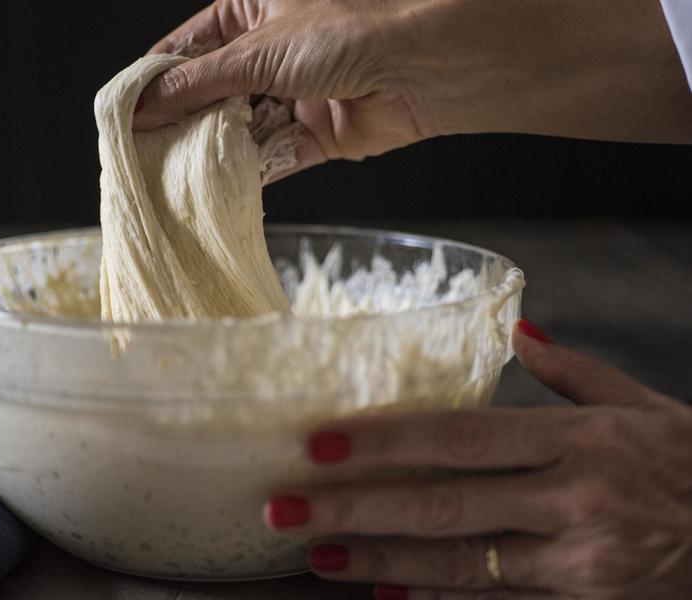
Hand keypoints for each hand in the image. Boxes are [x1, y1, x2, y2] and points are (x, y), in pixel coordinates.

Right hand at [134, 0, 433, 179]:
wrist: (424, 65)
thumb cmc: (349, 30)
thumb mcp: (258, 50)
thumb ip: (199, 84)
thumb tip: (145, 105)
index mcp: (252, 10)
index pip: (190, 47)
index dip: (158, 79)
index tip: (127, 111)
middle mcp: (271, 52)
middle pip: (212, 92)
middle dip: (182, 121)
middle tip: (143, 150)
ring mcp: (293, 94)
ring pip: (240, 128)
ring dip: (213, 149)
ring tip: (173, 173)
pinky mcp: (316, 133)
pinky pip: (272, 156)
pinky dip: (249, 171)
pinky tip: (217, 186)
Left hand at [263, 319, 691, 598]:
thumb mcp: (647, 407)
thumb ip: (576, 372)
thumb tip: (520, 330)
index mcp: (580, 439)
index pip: (460, 437)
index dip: (385, 440)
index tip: (320, 440)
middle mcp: (571, 500)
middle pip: (443, 504)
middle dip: (356, 507)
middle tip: (286, 506)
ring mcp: (577, 562)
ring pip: (458, 563)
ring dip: (380, 560)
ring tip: (318, 554)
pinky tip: (388, 597)